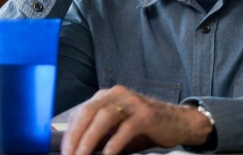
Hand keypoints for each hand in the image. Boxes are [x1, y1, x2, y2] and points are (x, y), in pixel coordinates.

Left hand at [62, 85, 212, 154]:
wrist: (178, 123)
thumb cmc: (144, 128)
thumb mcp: (116, 129)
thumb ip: (98, 134)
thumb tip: (76, 148)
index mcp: (107, 95)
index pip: (81, 112)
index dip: (69, 133)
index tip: (64, 151)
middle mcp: (118, 94)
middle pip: (89, 112)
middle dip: (75, 136)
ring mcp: (132, 102)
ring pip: (104, 117)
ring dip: (89, 140)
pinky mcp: (146, 114)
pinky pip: (125, 128)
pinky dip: (113, 144)